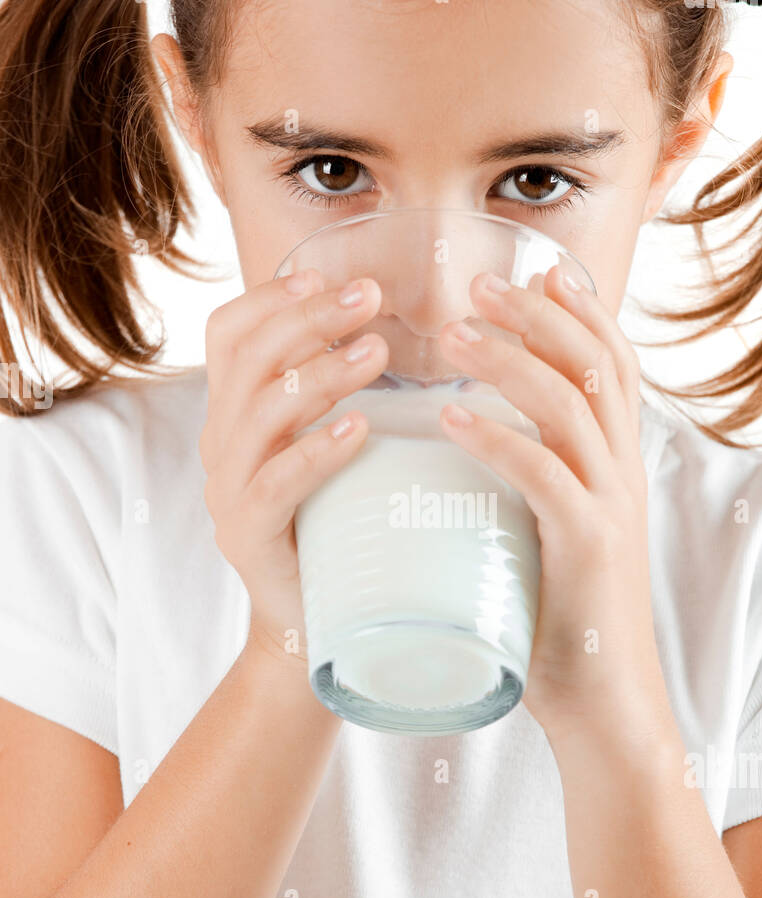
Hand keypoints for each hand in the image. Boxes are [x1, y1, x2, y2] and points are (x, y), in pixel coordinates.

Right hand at [199, 271, 387, 663]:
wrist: (318, 624)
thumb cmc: (339, 527)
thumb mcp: (334, 450)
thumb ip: (345, 397)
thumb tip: (404, 327)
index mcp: (237, 415)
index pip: (229, 334)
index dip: (270, 299)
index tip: (322, 272)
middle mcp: (222, 445)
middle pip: (249, 361)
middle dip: (308, 320)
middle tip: (370, 297)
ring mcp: (228, 492)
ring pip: (262, 413)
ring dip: (322, 373)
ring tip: (379, 352)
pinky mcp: (247, 536)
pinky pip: (277, 483)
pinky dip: (318, 450)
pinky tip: (360, 428)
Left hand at [437, 265, 674, 748]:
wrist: (604, 702)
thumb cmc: (563, 622)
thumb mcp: (554, 537)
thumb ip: (532, 489)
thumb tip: (473, 451)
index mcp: (618, 467)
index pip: (612, 366)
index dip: (580, 313)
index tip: (538, 272)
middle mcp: (623, 475)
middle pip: (595, 366)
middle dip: (540, 314)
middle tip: (480, 281)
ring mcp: (609, 508)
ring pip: (571, 407)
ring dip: (511, 359)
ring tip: (456, 332)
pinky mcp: (587, 547)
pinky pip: (543, 475)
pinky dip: (498, 437)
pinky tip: (452, 414)